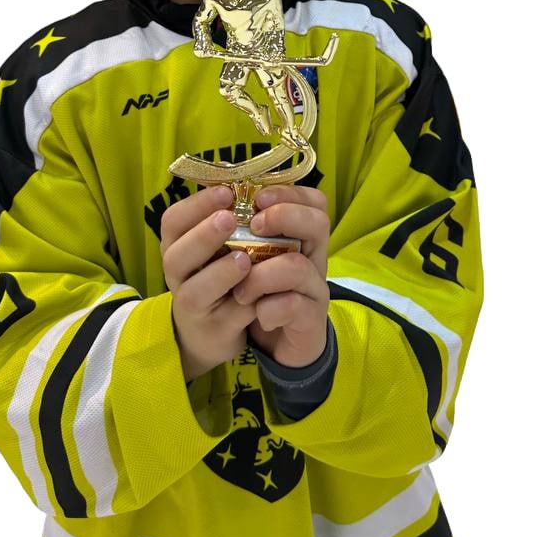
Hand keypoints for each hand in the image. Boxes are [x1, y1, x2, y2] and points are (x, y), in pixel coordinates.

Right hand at [161, 185, 256, 381]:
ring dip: (220, 272)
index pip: (173, 221)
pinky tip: (262, 291)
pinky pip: (228, 317)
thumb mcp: (214, 245)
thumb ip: (222, 215)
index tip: (225, 191)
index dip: (195, 205)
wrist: (209, 332)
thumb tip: (237, 171)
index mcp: (177, 246)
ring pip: (196, 290)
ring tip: (244, 258)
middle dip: (203, 235)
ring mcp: (193, 306)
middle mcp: (177, 276)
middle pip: (177, 256)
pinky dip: (245, 304)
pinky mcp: (214, 331)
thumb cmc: (216, 273)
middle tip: (229, 218)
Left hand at [232, 186, 330, 367]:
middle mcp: (313, 258)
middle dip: (283, 216)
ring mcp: (315, 288)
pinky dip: (267, 310)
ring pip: (297, 266)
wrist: (276, 347)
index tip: (257, 197)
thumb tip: (217, 189)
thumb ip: (240, 228)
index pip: (313, 201)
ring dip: (260, 275)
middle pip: (318, 222)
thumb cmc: (256, 293)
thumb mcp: (249, 258)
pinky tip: (257, 316)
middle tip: (254, 226)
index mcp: (299, 237)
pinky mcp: (311, 320)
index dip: (289, 192)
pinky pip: (291, 306)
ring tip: (241, 291)